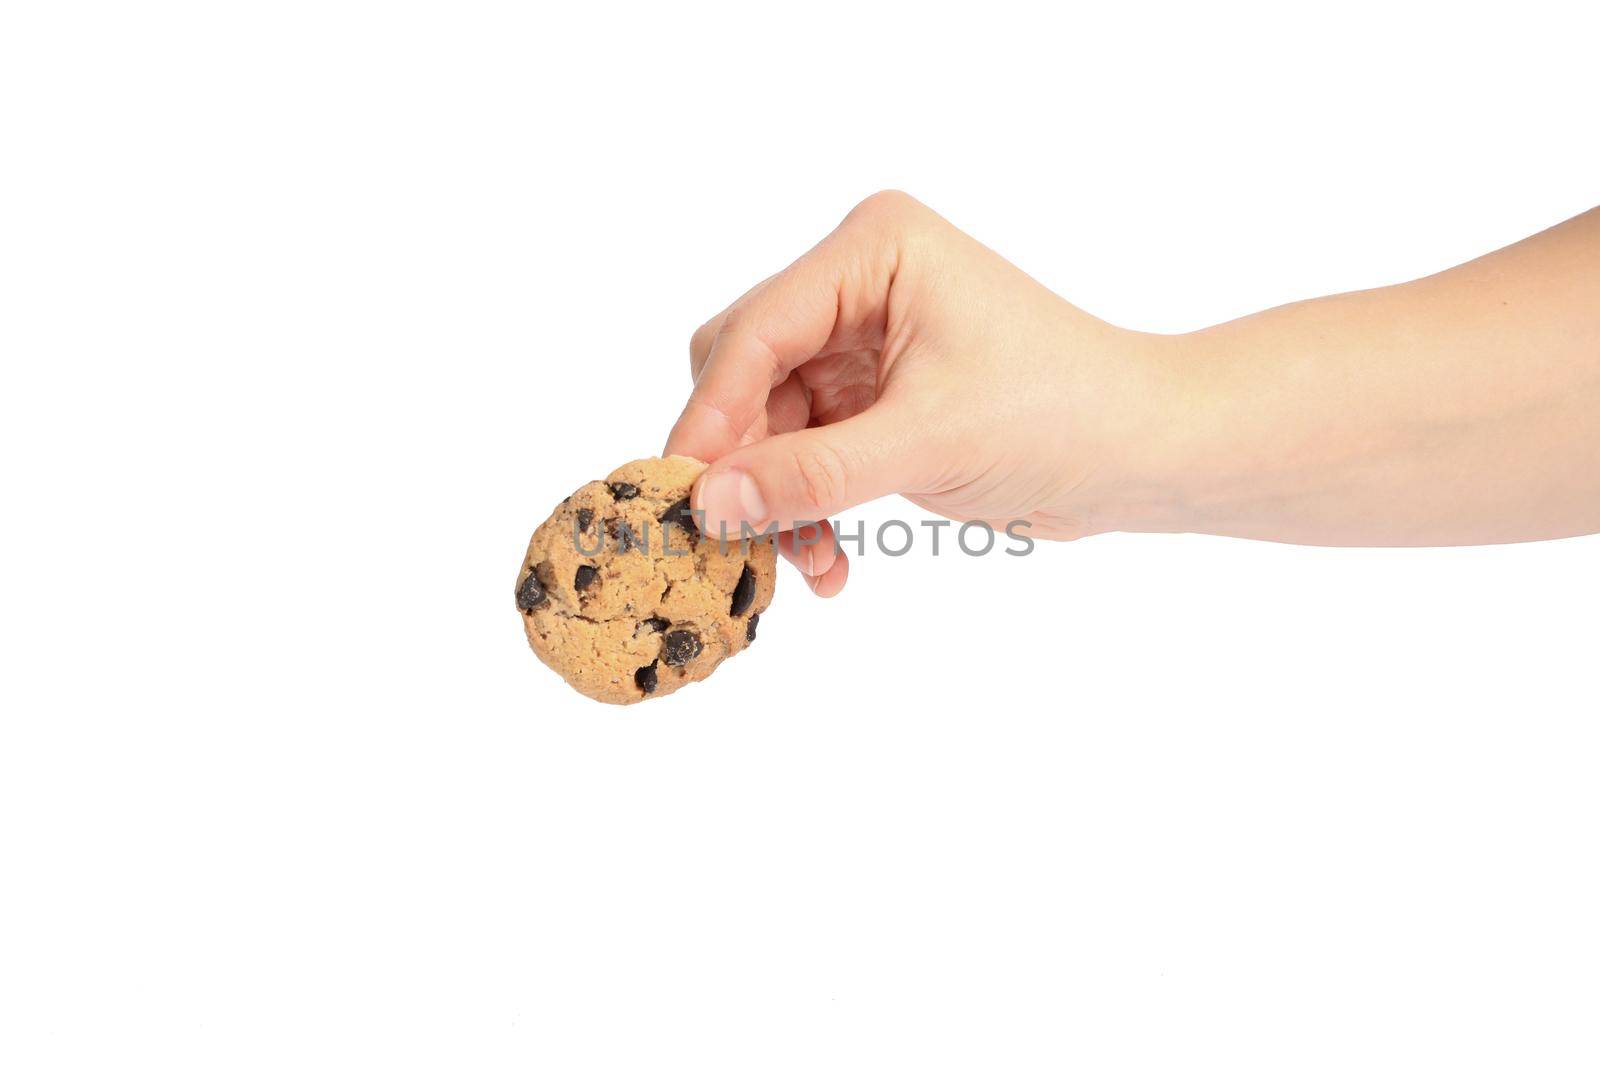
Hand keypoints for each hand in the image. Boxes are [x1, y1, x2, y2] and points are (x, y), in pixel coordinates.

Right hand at [664, 191, 1179, 594]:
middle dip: (743, 458)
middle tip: (729, 533)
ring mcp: (862, 338)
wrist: (1143, 453)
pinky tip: (828, 562)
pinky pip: (805, 450)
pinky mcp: (872, 393)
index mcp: (873, 251)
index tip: (682, 489)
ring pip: (769, 421)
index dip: (712, 413)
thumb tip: (706, 502)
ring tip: (799, 566)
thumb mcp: (927, 444)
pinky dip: (807, 504)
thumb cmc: (1061, 416)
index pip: (758, 328)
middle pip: (746, 370)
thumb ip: (811, 474)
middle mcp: (858, 281)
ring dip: (777, 496)